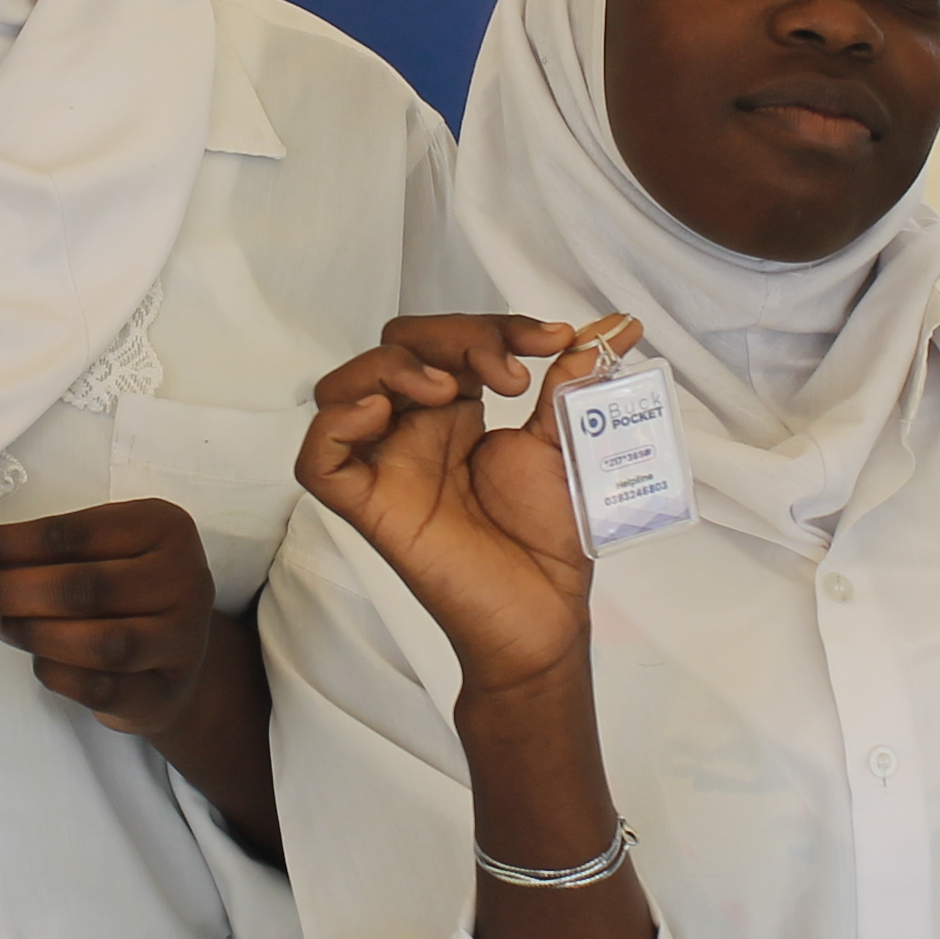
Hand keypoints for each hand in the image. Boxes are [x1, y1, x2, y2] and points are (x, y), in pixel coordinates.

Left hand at [0, 498, 225, 739]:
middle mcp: (183, 577)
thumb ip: (41, 556)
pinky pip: (101, 686)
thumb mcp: (98, 555)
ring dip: (30, 631)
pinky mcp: (167, 690)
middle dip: (0, 588)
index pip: (68, 532)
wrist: (178, 662)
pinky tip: (31, 659)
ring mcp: (182, 638)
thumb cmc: (125, 595)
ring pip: (97, 641)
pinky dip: (56, 672)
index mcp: (162, 526)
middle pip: (81, 586)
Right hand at [295, 314, 609, 697]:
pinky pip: (319, 460)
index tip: (557, 339)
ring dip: (391, 368)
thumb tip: (620, 324)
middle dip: (451, 337)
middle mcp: (414, 431)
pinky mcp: (370, 508)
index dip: (496, 325)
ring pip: (342, 387)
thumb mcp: (564, 441)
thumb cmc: (550, 539)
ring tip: (446, 390)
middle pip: (395, 346)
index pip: (449, 337)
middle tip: (511, 377)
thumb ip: (574, 380)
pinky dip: (336, 424)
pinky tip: (381, 415)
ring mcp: (387, 467)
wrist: (547, 613)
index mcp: (454, 412)